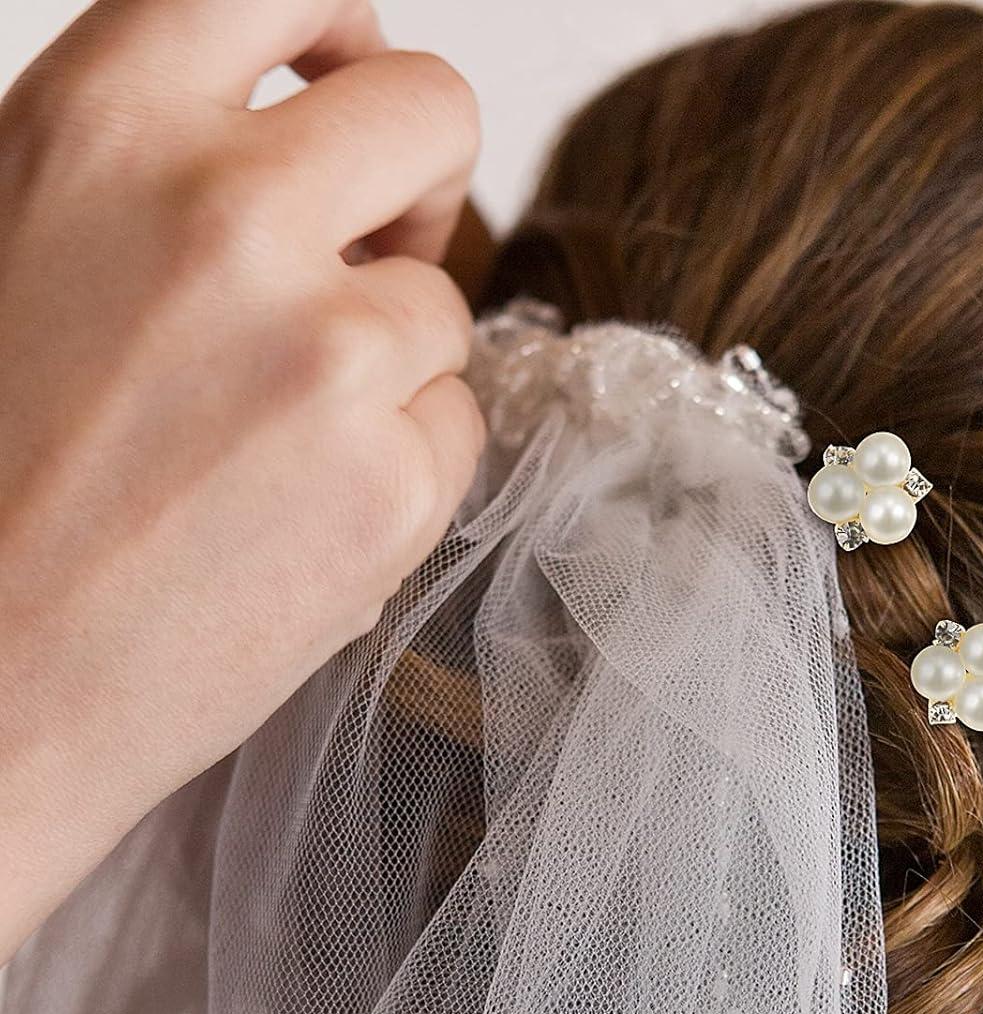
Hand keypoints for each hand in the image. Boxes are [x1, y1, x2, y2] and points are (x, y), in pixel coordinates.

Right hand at [0, 0, 485, 960]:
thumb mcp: (18, 242)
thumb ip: (146, 163)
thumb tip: (301, 119)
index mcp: (100, 125)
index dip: (339, 27)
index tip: (344, 76)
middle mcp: (224, 218)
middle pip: (431, 114)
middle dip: (414, 180)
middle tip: (363, 251)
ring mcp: (326, 357)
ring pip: (442, 304)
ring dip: (386, 361)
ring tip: (264, 445)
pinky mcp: (393, 485)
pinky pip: (459, 426)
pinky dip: (405, 463)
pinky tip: (300, 515)